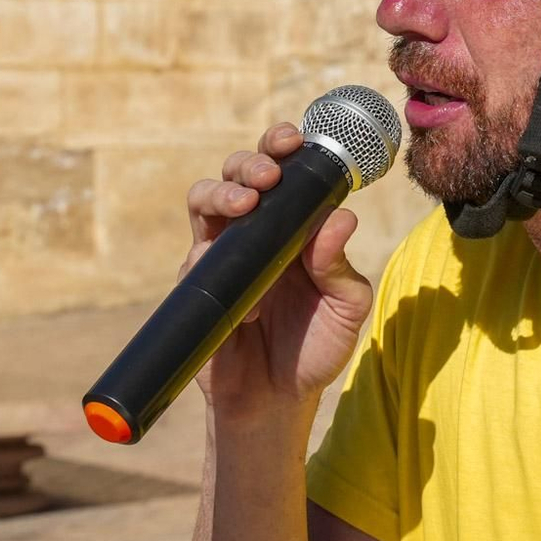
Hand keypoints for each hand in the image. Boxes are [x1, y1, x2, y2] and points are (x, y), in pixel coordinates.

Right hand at [184, 122, 373, 418]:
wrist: (279, 401)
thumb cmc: (316, 348)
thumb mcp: (345, 308)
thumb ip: (341, 267)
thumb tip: (342, 219)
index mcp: (295, 227)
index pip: (287, 173)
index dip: (286, 149)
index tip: (296, 139)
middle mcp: (257, 233)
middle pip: (240, 174)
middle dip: (251, 161)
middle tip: (270, 173)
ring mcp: (224, 256)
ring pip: (206, 200)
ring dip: (222, 190)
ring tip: (247, 203)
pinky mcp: (200, 285)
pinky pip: (195, 255)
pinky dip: (211, 251)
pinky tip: (234, 262)